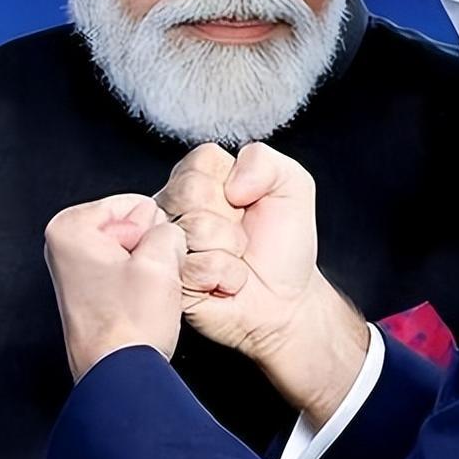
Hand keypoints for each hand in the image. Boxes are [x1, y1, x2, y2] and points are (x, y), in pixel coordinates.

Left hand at [44, 194, 185, 380]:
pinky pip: (126, 270)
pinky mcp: (88, 291)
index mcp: (70, 227)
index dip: (155, 230)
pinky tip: (141, 304)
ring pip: (133, 248)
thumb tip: (167, 233)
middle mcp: (63, 245)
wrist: (119, 375)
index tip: (149, 261)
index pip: (138, 203)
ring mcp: (74, 270)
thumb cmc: (128, 328)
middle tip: (149, 279)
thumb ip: (169, 227)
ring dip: (149, 267)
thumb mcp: (162, 259)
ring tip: (144, 294)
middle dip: (151, 247)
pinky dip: (140, 282)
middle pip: (132, 223)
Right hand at [166, 143, 368, 425]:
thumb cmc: (284, 242)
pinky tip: (229, 282)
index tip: (246, 202)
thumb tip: (231, 185)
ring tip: (236, 258)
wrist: (288, 299)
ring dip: (231, 248)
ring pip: (194, 228)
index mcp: (197, 179)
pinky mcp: (170, 283)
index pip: (202, 159)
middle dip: (231, 216)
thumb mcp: (291, 185)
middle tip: (241, 235)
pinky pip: (197, 267)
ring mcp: (167, 246)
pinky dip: (227, 275)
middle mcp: (173, 209)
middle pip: (190, 190)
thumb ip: (263, 161)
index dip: (233, 181)